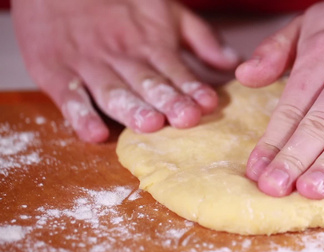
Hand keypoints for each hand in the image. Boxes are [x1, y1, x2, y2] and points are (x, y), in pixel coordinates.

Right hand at [12, 0, 238, 141]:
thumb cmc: (118, 2)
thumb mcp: (165, 11)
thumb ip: (200, 37)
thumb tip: (232, 62)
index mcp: (150, 45)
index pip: (175, 71)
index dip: (192, 88)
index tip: (208, 104)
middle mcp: (122, 58)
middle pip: (147, 83)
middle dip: (168, 101)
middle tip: (186, 118)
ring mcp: (89, 66)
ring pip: (113, 91)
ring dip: (132, 109)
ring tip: (150, 124)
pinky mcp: (56, 73)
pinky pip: (68, 96)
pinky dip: (80, 115)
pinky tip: (95, 133)